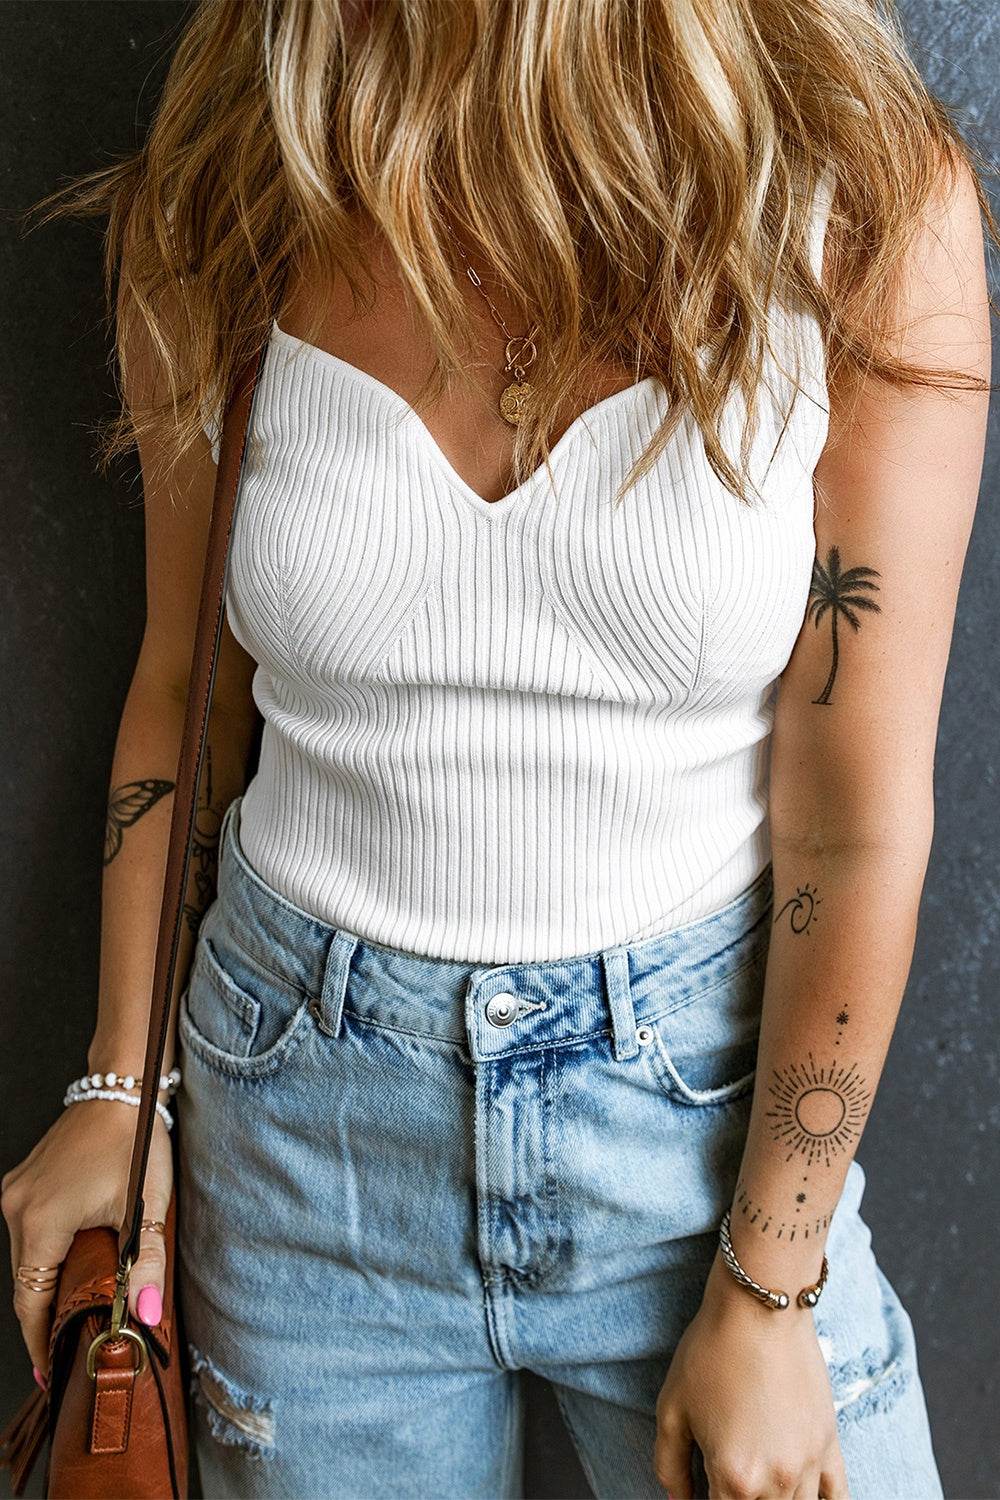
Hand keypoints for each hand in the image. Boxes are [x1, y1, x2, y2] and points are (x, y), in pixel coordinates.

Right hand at [1, 1098, 172, 1384]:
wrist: (123, 1089)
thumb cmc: (136, 1141)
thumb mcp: (147, 1207)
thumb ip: (145, 1265)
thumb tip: (147, 1316)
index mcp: (42, 1220)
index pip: (32, 1301)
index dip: (41, 1340)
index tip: (52, 1371)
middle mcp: (18, 1208)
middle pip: (26, 1283)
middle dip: (45, 1320)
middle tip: (65, 1353)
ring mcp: (16, 1193)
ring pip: (26, 1259)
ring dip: (46, 1287)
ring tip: (70, 1318)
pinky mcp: (23, 1183)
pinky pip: (28, 1233)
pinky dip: (45, 1257)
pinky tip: (68, 1272)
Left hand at [654, 1252, 849, 1498]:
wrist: (761, 1307)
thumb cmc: (712, 1352)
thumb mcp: (672, 1409)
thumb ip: (670, 1467)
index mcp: (733, 1478)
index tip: (703, 1488)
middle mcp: (777, 1482)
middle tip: (726, 1476)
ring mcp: (809, 1467)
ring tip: (756, 1482)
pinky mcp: (830, 1445)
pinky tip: (801, 1497)